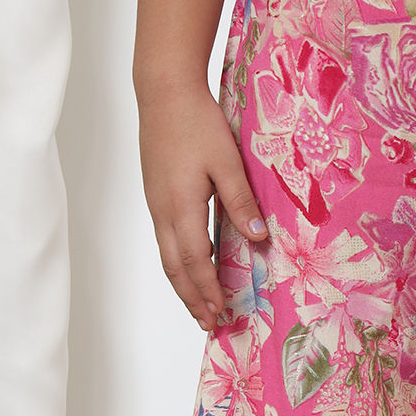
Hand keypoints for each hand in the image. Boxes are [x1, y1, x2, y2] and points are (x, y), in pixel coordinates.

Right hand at [136, 82, 267, 330]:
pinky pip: (165, 242)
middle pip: (176, 268)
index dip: (209, 289)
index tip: (222, 312)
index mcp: (181, 206)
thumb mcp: (227, 161)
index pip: (196, 261)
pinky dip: (178, 265)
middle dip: (193, 299)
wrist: (163, 92)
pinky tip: (189, 270)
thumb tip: (259, 239)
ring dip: (183, 286)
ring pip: (167, 257)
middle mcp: (163, 211)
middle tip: (209, 324)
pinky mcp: (155, 196)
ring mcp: (155, 205)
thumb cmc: (197, 122)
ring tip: (198, 307)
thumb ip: (242, 201)